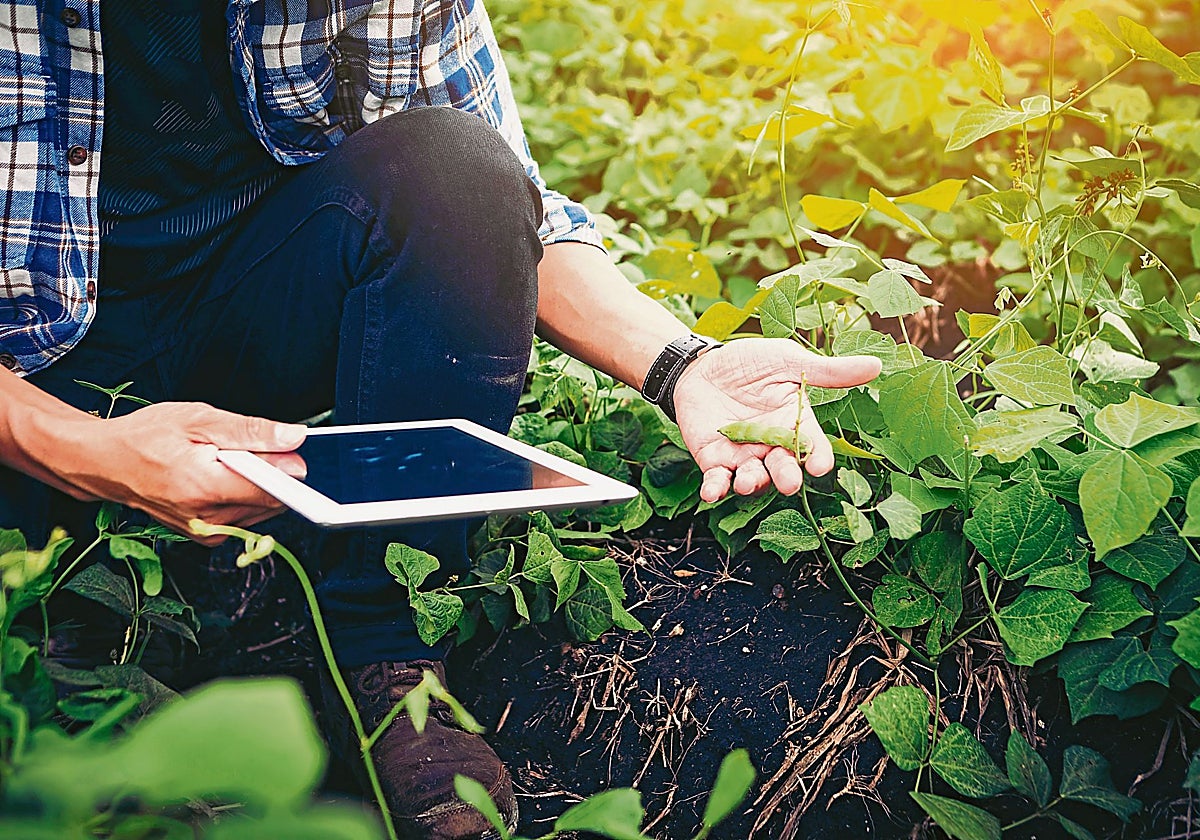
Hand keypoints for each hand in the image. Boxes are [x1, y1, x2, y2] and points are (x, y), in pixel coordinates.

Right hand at [64, 403, 307, 543]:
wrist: (104, 462)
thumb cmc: (145, 436)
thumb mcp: (199, 418)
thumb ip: (251, 431)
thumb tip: (294, 438)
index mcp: (204, 487)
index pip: (271, 489)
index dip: (291, 469)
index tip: (297, 452)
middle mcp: (206, 518)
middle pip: (270, 500)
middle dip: (274, 473)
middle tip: (251, 447)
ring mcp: (205, 531)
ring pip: (261, 509)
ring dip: (258, 484)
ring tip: (228, 461)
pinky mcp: (205, 536)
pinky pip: (245, 516)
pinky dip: (244, 495)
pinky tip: (223, 477)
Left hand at [672, 338, 882, 501]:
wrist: (702, 365)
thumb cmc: (748, 362)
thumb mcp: (787, 361)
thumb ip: (826, 371)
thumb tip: (876, 365)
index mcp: (794, 423)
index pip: (812, 445)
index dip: (817, 457)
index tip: (820, 466)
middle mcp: (771, 445)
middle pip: (783, 468)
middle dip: (787, 477)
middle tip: (790, 483)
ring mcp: (743, 455)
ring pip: (753, 478)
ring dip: (752, 484)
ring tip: (748, 481)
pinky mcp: (714, 459)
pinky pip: (717, 480)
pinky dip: (715, 488)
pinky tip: (711, 492)